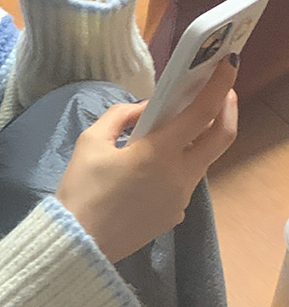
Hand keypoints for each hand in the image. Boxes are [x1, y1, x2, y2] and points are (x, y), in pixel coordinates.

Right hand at [55, 57, 238, 263]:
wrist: (78, 243)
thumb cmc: (80, 191)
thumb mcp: (90, 142)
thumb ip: (119, 116)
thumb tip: (143, 110)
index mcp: (158, 154)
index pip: (202, 112)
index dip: (219, 83)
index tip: (228, 63)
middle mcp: (179, 176)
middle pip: (223, 136)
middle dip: (227, 107)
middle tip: (219, 91)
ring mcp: (180, 198)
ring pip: (204, 160)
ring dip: (201, 139)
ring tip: (182, 128)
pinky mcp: (174, 215)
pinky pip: (185, 183)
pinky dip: (179, 165)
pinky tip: (155, 168)